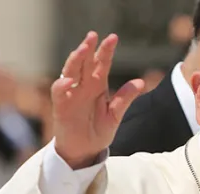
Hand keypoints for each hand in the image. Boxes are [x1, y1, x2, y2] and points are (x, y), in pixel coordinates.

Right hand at [52, 32, 144, 168]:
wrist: (85, 151)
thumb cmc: (98, 131)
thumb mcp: (115, 115)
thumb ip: (124, 98)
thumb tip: (140, 82)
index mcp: (98, 86)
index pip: (101, 64)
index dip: (106, 51)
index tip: (113, 37)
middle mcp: (83, 86)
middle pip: (85, 62)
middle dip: (88, 48)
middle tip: (93, 35)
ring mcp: (71, 94)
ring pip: (70, 71)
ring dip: (75, 60)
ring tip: (82, 49)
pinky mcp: (61, 106)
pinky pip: (59, 92)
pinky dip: (62, 85)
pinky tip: (70, 81)